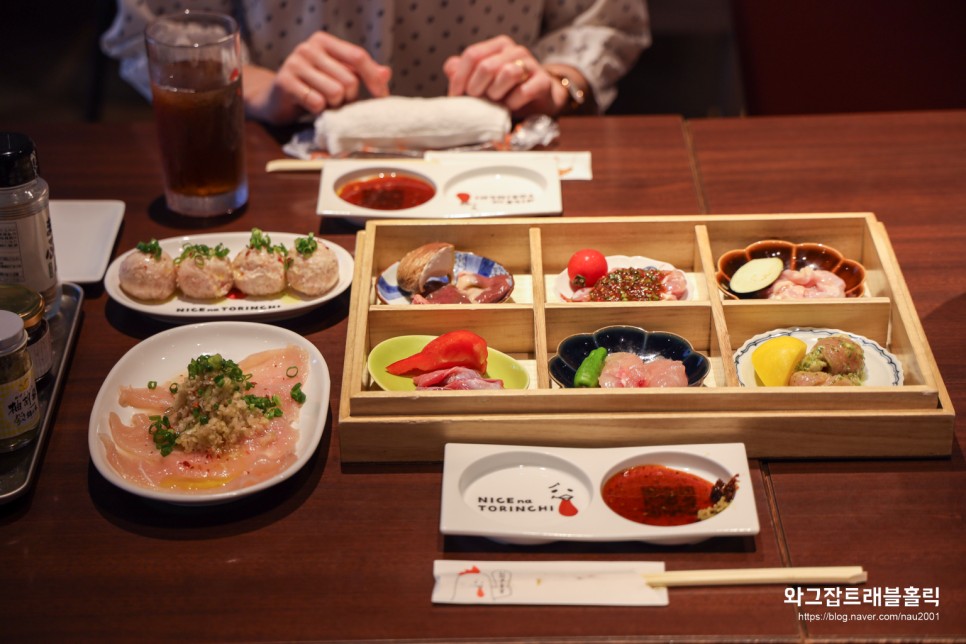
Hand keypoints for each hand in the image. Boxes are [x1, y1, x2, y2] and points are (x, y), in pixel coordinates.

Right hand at [244, 32, 391, 124]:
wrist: (276, 100)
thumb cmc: (313, 88)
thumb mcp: (338, 76)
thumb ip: (362, 73)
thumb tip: (386, 73)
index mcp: (324, 41)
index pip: (358, 56)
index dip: (374, 79)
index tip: (383, 97)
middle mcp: (308, 48)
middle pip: (349, 80)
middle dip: (349, 98)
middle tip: (337, 102)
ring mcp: (294, 63)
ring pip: (335, 92)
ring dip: (334, 105)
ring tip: (323, 103)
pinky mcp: (285, 82)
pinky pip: (316, 102)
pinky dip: (318, 110)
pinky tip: (309, 107)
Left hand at [443, 35, 566, 116]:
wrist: (538, 99)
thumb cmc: (505, 90)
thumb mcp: (481, 81)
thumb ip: (462, 72)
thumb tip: (450, 68)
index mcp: (498, 46)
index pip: (472, 55)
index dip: (460, 78)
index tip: (456, 96)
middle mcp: (515, 50)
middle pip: (486, 66)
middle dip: (477, 88)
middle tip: (478, 100)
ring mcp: (531, 64)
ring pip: (508, 73)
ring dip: (496, 93)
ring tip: (496, 101)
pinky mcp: (543, 82)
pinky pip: (523, 92)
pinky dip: (513, 103)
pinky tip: (511, 106)